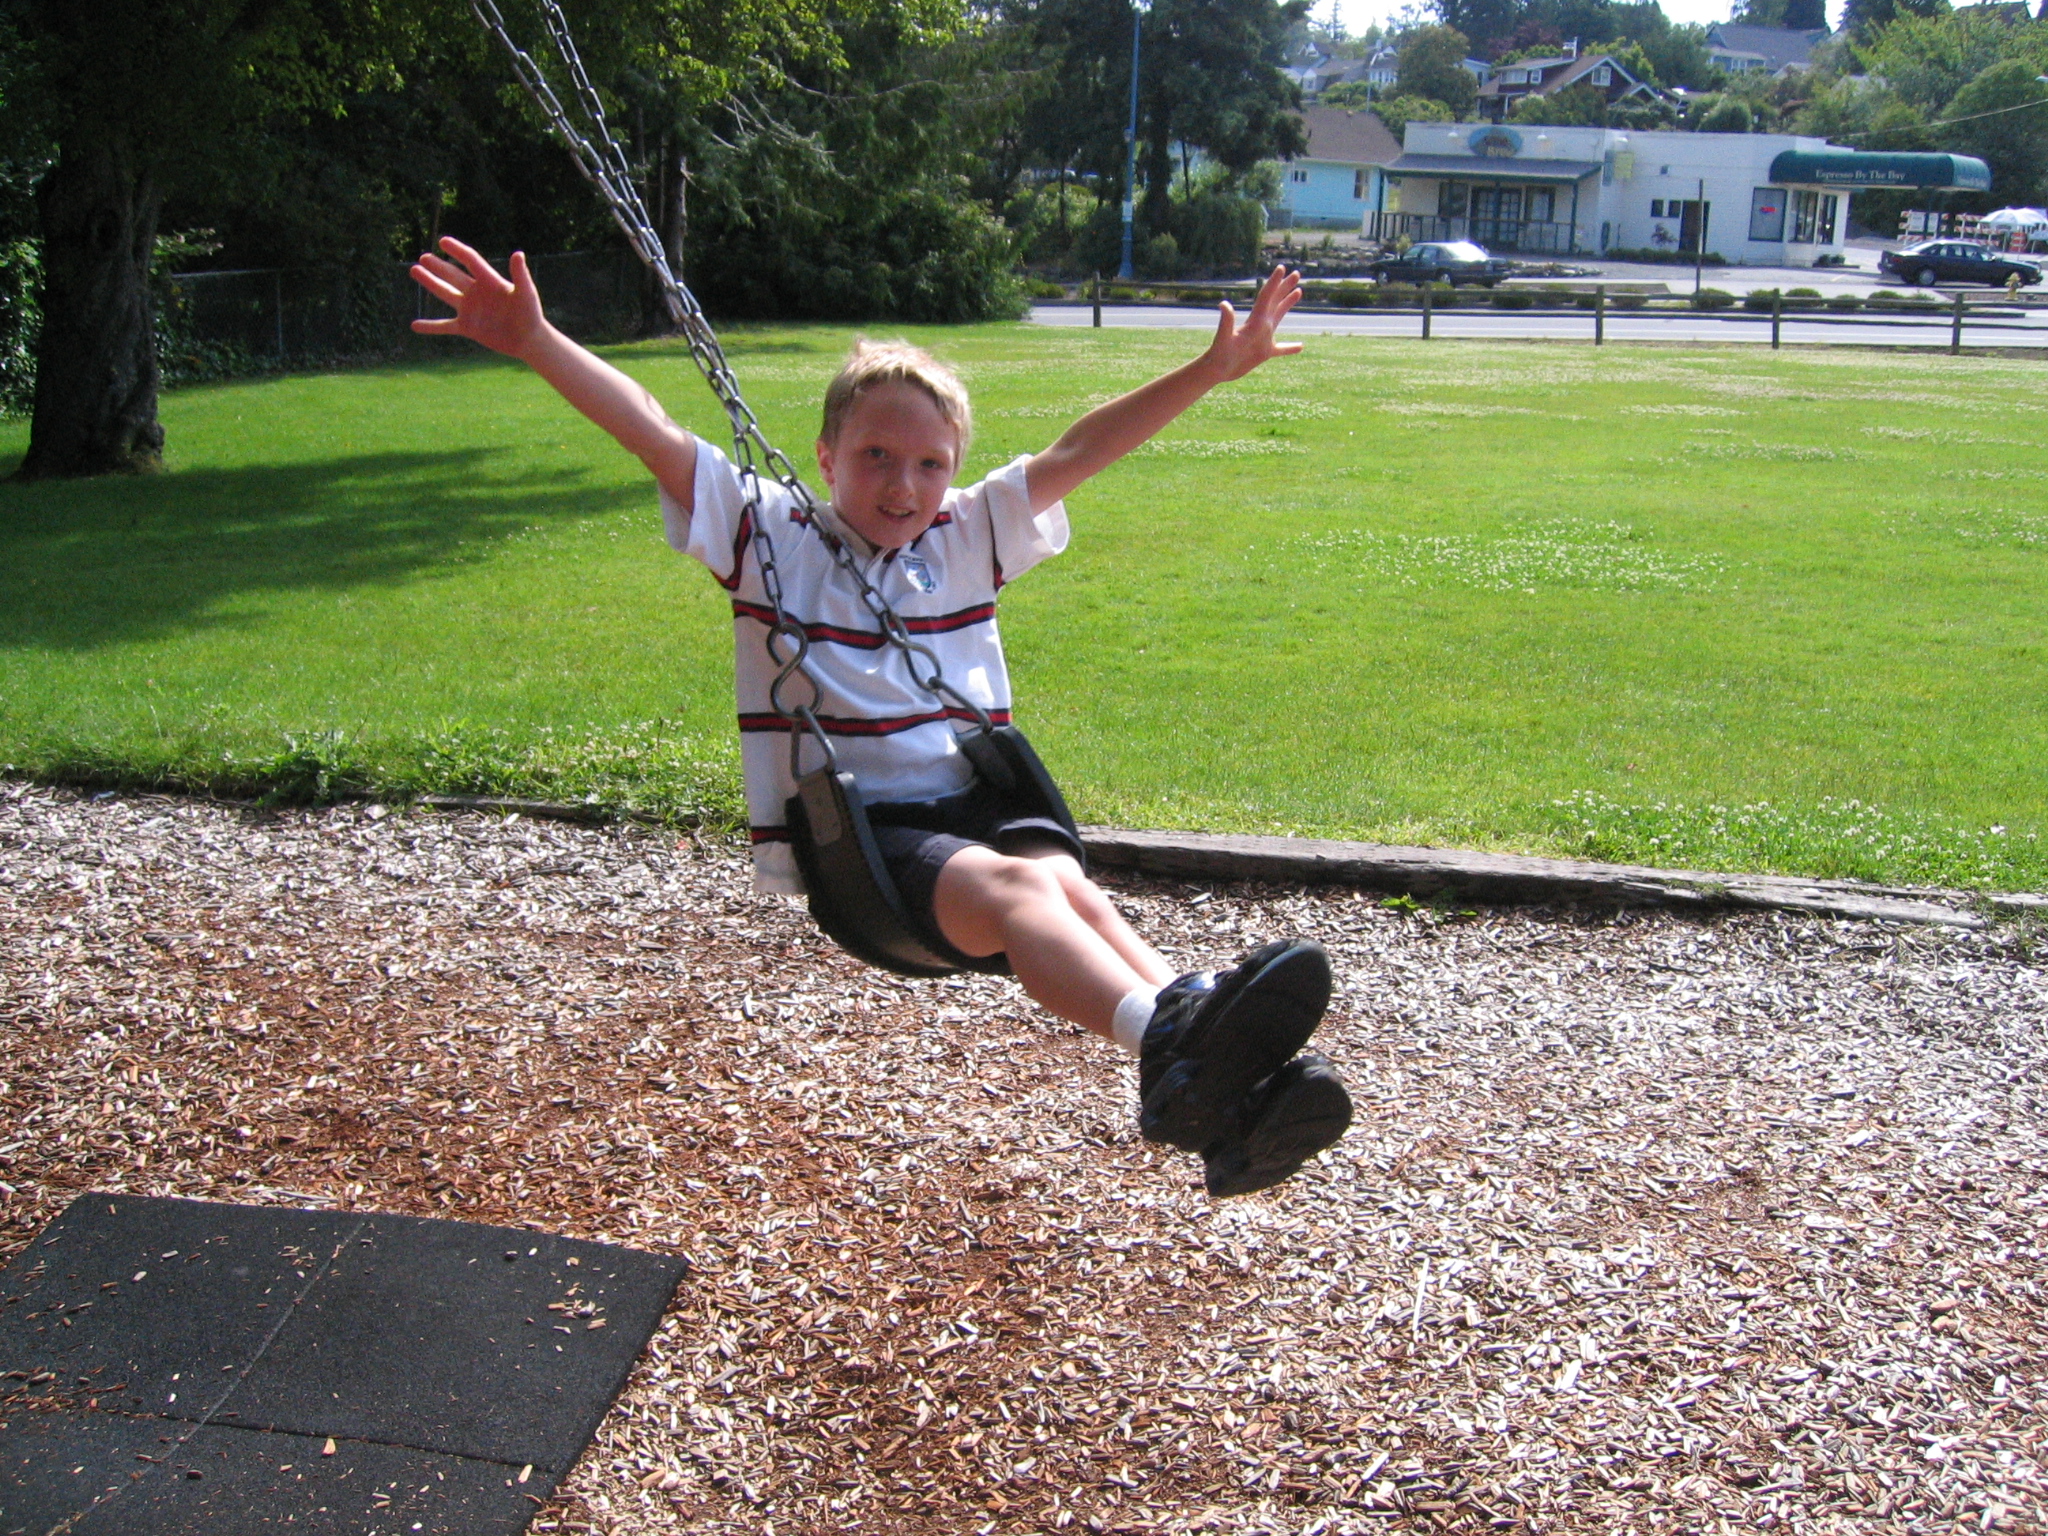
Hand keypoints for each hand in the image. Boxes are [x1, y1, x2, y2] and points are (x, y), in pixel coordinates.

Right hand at [409, 238, 545, 359]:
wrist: (529, 339)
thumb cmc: (531, 314)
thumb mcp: (526, 293)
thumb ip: (521, 275)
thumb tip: (518, 253)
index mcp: (490, 281)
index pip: (471, 261)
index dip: (458, 251)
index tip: (443, 241)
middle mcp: (477, 292)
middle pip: (453, 275)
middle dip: (438, 266)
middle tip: (424, 257)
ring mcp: (470, 310)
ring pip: (446, 294)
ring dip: (430, 283)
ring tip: (415, 270)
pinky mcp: (468, 327)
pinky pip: (445, 326)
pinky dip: (431, 327)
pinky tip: (415, 326)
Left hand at [1202, 264, 1302, 382]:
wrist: (1215, 370)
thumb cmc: (1219, 355)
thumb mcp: (1223, 337)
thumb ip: (1226, 321)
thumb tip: (1223, 304)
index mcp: (1254, 321)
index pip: (1266, 297)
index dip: (1274, 282)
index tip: (1282, 267)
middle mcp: (1259, 326)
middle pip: (1274, 301)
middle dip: (1285, 287)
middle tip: (1296, 273)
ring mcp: (1262, 339)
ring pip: (1278, 317)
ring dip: (1287, 304)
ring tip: (1298, 292)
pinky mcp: (1263, 353)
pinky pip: (1281, 349)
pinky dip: (1290, 347)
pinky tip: (1301, 346)